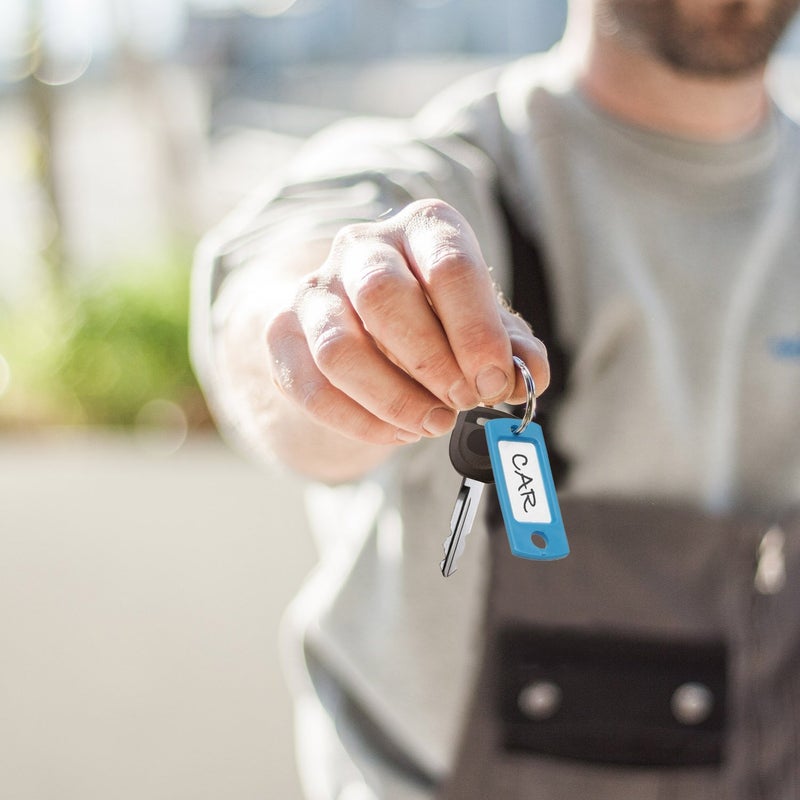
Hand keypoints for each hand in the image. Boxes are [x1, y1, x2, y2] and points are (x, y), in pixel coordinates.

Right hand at [265, 199, 549, 445]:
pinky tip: (397, 432)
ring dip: (393, 399)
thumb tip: (529, 374)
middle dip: (430, 362)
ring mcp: (315, 290)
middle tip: (462, 401)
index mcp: (423, 228)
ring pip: (339, 349)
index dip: (475, 331)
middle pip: (383, 296)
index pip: (449, 265)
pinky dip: (360, 422)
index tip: (493, 382)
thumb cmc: (435, 321)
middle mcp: (363, 247)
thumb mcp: (481, 326)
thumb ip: (511, 349)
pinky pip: (312, 388)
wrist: (364, 324)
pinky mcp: (283, 335)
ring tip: (432, 423)